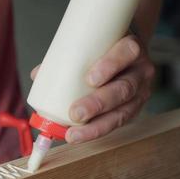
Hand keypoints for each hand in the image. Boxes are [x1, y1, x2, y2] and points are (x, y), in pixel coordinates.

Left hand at [31, 35, 154, 143]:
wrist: (129, 51)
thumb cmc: (107, 47)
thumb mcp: (94, 43)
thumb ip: (69, 55)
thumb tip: (38, 75)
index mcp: (132, 48)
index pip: (128, 52)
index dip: (110, 65)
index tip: (90, 79)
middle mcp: (141, 70)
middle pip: (124, 88)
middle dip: (99, 103)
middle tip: (75, 113)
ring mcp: (141, 91)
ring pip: (124, 111)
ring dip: (98, 125)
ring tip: (74, 134)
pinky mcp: (135, 107)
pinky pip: (120, 121)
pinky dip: (100, 129)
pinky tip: (82, 135)